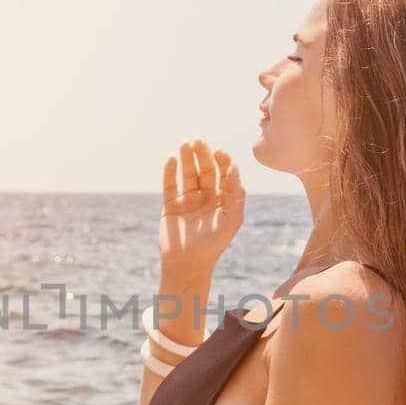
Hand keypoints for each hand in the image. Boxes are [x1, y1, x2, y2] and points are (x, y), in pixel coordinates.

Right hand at [159, 138, 243, 274]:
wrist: (188, 263)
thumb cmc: (214, 243)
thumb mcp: (232, 218)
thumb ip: (236, 193)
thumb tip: (234, 168)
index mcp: (224, 199)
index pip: (224, 173)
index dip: (222, 160)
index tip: (218, 152)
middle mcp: (206, 197)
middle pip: (205, 169)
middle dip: (202, 154)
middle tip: (198, 141)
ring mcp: (188, 200)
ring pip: (187, 174)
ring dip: (186, 158)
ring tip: (185, 144)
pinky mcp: (171, 205)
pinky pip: (170, 184)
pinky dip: (170, 171)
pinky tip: (171, 159)